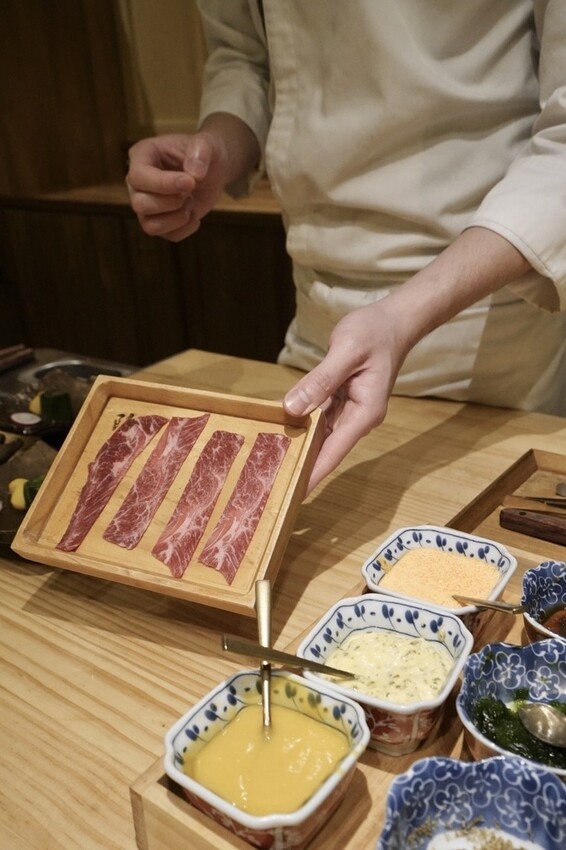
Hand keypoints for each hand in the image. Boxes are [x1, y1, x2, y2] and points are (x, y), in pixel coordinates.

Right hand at [126, 132, 228, 240]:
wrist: (213, 170)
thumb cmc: (205, 153)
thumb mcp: (208, 144)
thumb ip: (201, 151)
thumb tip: (194, 175)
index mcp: (142, 156)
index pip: (138, 177)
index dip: (164, 184)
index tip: (190, 183)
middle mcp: (137, 183)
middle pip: (140, 204)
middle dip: (171, 202)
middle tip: (190, 191)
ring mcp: (146, 205)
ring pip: (150, 226)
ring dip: (177, 218)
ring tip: (190, 202)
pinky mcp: (160, 222)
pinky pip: (168, 236)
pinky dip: (186, 228)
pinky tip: (194, 213)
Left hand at [283, 300, 406, 494]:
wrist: (394, 320)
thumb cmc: (374, 332)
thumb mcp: (345, 351)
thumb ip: (320, 380)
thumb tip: (293, 408)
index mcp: (365, 412)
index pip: (334, 451)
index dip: (314, 473)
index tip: (295, 494)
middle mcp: (359, 417)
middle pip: (326, 448)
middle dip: (302, 463)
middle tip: (272, 481)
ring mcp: (351, 411)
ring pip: (320, 433)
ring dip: (299, 444)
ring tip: (271, 462)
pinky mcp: (343, 401)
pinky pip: (319, 417)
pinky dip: (303, 422)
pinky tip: (282, 428)